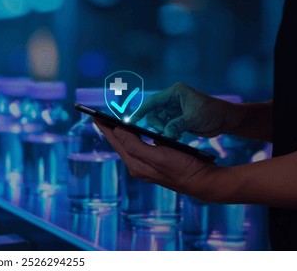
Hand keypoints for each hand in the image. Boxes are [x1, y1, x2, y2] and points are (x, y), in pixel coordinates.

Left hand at [94, 118, 223, 201]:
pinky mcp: (156, 163)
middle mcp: (138, 166)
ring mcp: (146, 166)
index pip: (115, 142)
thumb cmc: (182, 168)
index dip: (104, 127)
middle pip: (119, 144)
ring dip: (120, 133)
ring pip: (128, 145)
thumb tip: (117, 131)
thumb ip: (135, 145)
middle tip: (100, 116)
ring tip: (113, 122)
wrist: (202, 181)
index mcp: (135, 164)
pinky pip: (139, 147)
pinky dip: (134, 137)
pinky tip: (135, 132)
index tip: (94, 115)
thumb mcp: (158, 155)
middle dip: (109, 129)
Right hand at [130, 83, 241, 138]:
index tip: (133, 120)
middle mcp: (172, 99)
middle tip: (165, 133)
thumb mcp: (194, 118)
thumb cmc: (212, 113)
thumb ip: (177, 125)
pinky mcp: (176, 118)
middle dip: (157, 124)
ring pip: (158, 120)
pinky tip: (175, 136)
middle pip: (153, 112)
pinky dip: (167, 132)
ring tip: (173, 135)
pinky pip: (165, 126)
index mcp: (175, 93)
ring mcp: (174, 109)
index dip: (142, 110)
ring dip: (162, 129)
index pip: (153, 101)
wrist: (225, 120)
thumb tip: (165, 133)